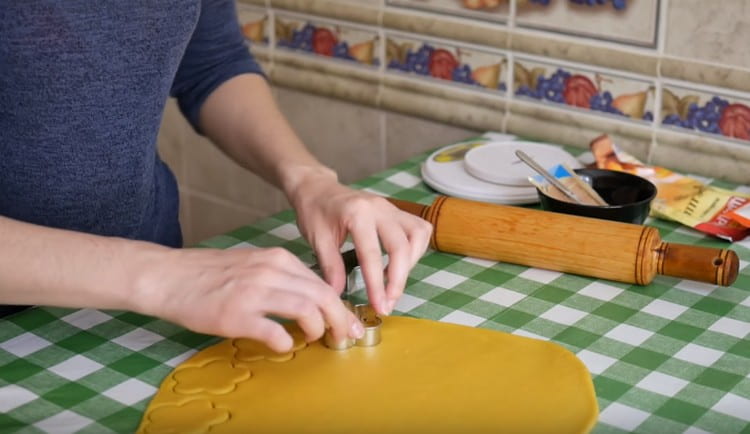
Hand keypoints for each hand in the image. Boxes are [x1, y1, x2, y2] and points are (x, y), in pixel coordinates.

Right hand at [136, 246, 362, 352]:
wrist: (169, 276)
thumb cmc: (209, 274)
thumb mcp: (253, 264)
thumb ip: (282, 278)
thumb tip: (310, 302)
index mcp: (277, 259)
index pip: (321, 282)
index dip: (339, 305)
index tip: (348, 321)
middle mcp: (270, 271)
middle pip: (322, 296)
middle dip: (341, 320)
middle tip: (346, 336)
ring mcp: (254, 293)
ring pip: (307, 311)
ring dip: (319, 330)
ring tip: (316, 339)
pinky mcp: (236, 315)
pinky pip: (275, 332)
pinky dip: (286, 342)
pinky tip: (283, 344)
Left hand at [287, 170, 432, 315]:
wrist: (318, 188)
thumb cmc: (314, 211)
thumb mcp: (317, 239)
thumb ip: (331, 267)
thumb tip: (339, 295)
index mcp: (357, 213)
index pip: (372, 254)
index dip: (376, 284)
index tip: (378, 306)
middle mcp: (379, 208)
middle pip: (402, 246)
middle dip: (398, 280)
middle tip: (388, 303)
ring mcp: (391, 208)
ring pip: (418, 235)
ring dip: (411, 263)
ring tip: (393, 282)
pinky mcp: (397, 211)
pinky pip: (419, 228)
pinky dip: (416, 249)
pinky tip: (400, 264)